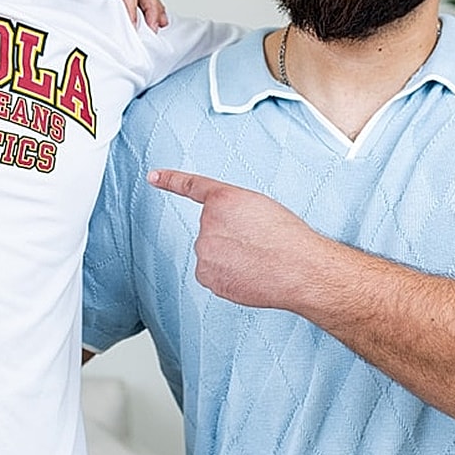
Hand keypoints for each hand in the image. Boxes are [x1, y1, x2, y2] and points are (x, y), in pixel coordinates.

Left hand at [148, 168, 336, 314]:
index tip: (153, 177)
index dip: (171, 180)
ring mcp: (204, 250)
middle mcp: (207, 222)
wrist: (301, 269)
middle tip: (259, 244)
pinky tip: (251, 275)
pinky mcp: (206, 275)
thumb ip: (233, 211)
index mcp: (223, 199)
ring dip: (230, 258)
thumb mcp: (261, 207)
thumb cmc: (290, 238)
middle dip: (230, 237)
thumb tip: (221, 229)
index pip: (192, 186)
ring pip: (213, 254)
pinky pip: (214, 274)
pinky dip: (229, 277)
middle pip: (211, 230)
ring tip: (259, 260)